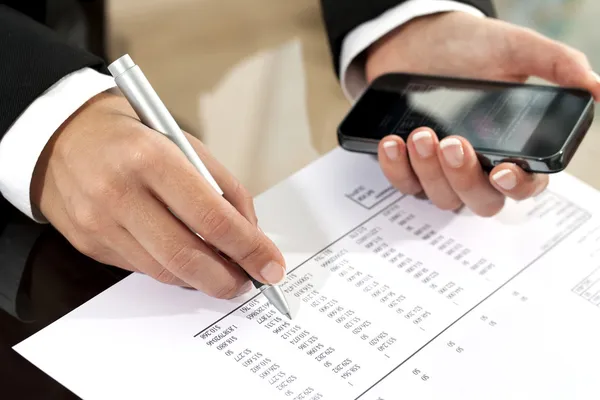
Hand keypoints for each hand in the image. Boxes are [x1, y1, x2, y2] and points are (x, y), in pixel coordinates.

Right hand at [31, 92, 285, 298]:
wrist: (63, 135)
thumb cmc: (135, 135)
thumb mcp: (186, 143)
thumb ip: (223, 188)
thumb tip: (250, 234)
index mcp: (152, 159)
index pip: (211, 218)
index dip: (248, 249)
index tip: (270, 266)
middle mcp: (120, 193)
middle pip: (186, 256)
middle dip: (227, 278)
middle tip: (249, 281)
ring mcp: (99, 223)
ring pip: (163, 270)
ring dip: (202, 279)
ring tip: (224, 273)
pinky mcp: (88, 244)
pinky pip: (142, 268)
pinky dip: (173, 270)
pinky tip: (187, 261)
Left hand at [365, 12, 599, 215]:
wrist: (418, 40)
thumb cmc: (469, 47)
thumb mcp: (515, 48)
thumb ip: (556, 64)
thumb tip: (597, 87)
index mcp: (514, 147)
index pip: (525, 185)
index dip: (516, 186)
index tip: (502, 171)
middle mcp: (480, 167)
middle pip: (480, 200)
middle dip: (464, 177)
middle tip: (452, 142)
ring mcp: (443, 171)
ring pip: (441, 197)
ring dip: (429, 170)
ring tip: (422, 133)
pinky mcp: (411, 167)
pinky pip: (404, 184)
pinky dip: (397, 168)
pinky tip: (394, 142)